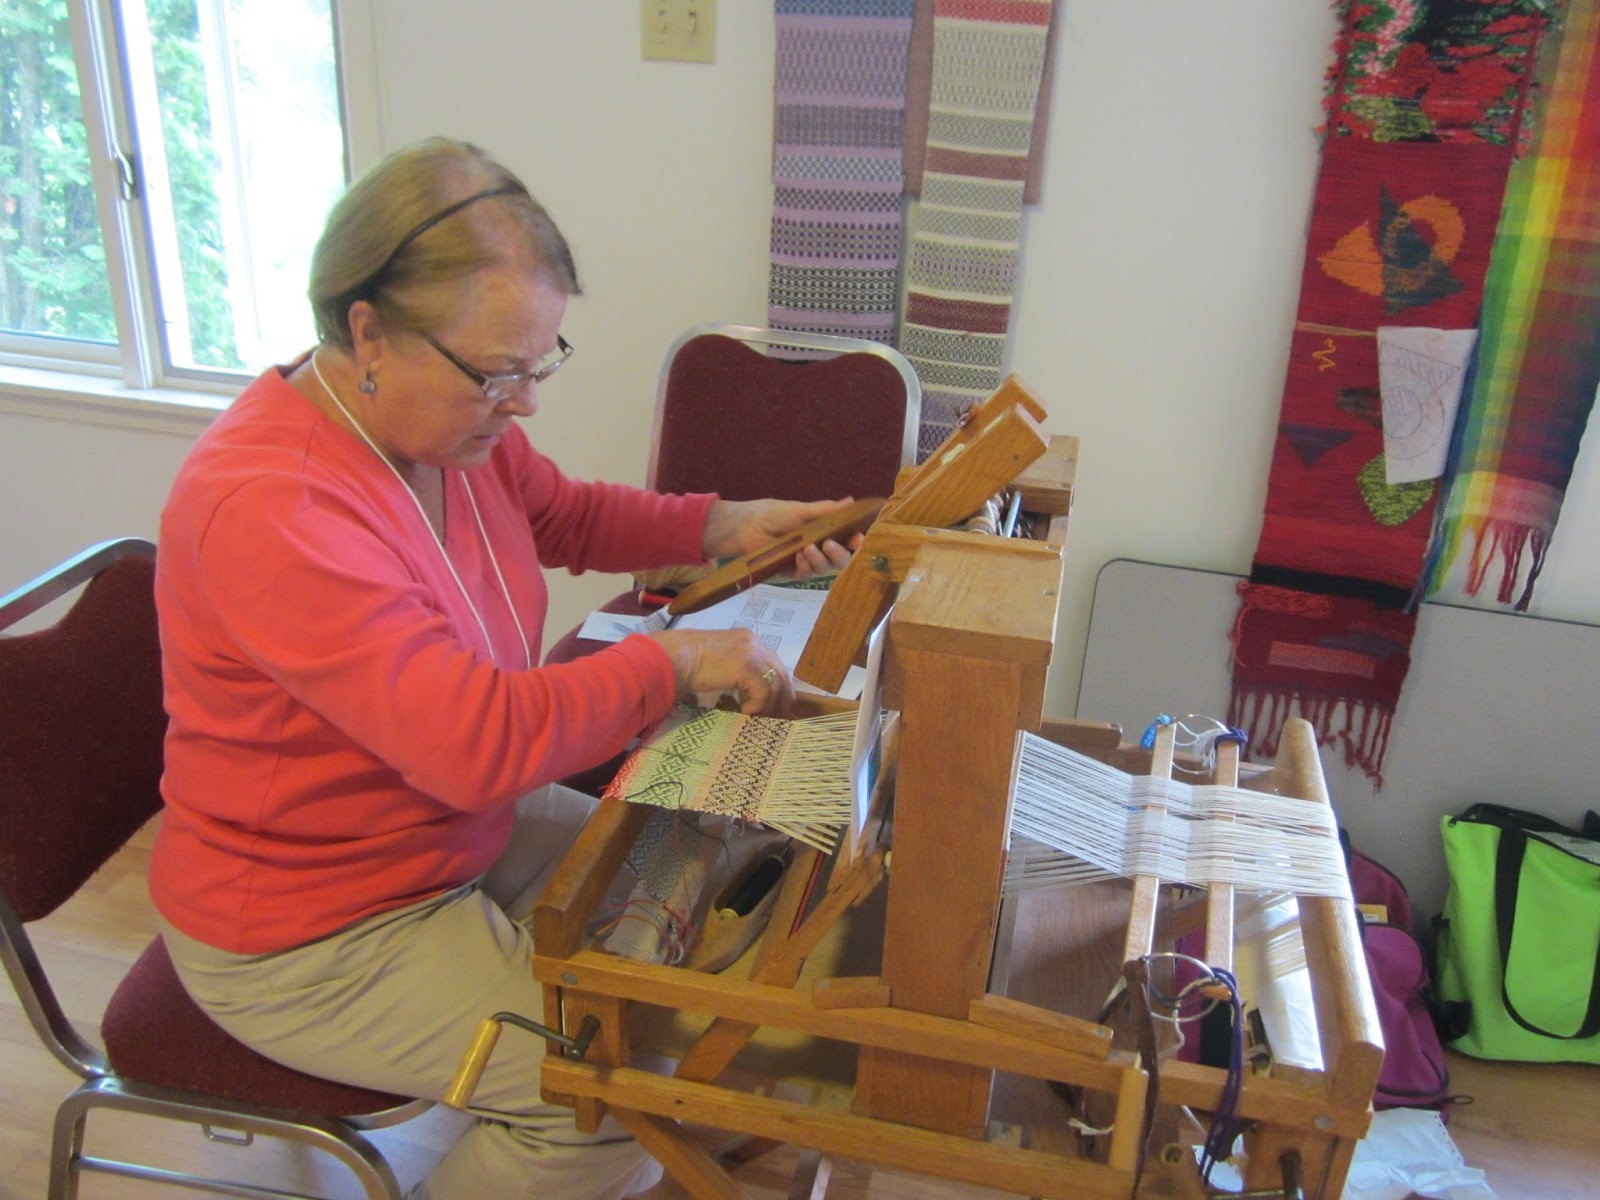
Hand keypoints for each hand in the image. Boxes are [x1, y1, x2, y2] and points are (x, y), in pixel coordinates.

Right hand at [648, 627, 793, 715]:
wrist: (672, 657)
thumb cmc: (685, 662)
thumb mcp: (718, 662)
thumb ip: (737, 670)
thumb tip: (747, 692)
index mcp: (747, 639)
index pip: (773, 663)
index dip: (776, 685)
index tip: (776, 703)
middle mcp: (754, 642)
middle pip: (780, 672)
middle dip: (781, 697)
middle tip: (779, 716)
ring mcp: (751, 653)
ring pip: (774, 684)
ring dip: (767, 705)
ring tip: (755, 716)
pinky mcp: (746, 667)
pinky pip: (763, 692)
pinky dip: (757, 705)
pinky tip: (744, 711)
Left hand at [702, 497, 863, 578]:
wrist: (746, 525)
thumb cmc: (773, 514)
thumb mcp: (802, 510)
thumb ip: (826, 510)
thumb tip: (851, 502)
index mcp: (824, 530)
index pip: (848, 539)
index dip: (856, 541)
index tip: (859, 538)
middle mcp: (819, 547)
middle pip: (841, 558)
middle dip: (840, 553)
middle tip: (830, 544)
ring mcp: (807, 561)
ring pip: (825, 568)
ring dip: (821, 559)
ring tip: (808, 548)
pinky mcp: (793, 573)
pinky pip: (808, 575)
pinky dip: (807, 566)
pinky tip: (800, 557)